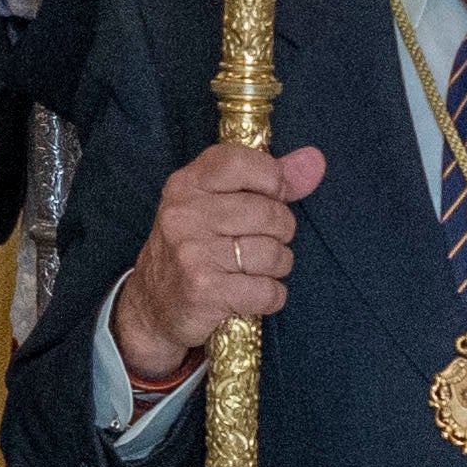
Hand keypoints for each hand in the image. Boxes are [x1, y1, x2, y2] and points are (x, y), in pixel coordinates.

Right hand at [105, 139, 327, 388]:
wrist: (151, 306)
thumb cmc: (194, 248)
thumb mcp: (217, 204)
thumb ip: (268, 180)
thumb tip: (315, 160)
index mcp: (186, 184)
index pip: (241, 162)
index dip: (272, 179)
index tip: (272, 197)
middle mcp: (185, 214)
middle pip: (269, 212)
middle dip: (281, 232)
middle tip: (262, 242)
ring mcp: (193, 252)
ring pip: (273, 254)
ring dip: (277, 267)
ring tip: (257, 269)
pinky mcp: (204, 290)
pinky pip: (268, 291)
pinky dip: (271, 296)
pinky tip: (253, 293)